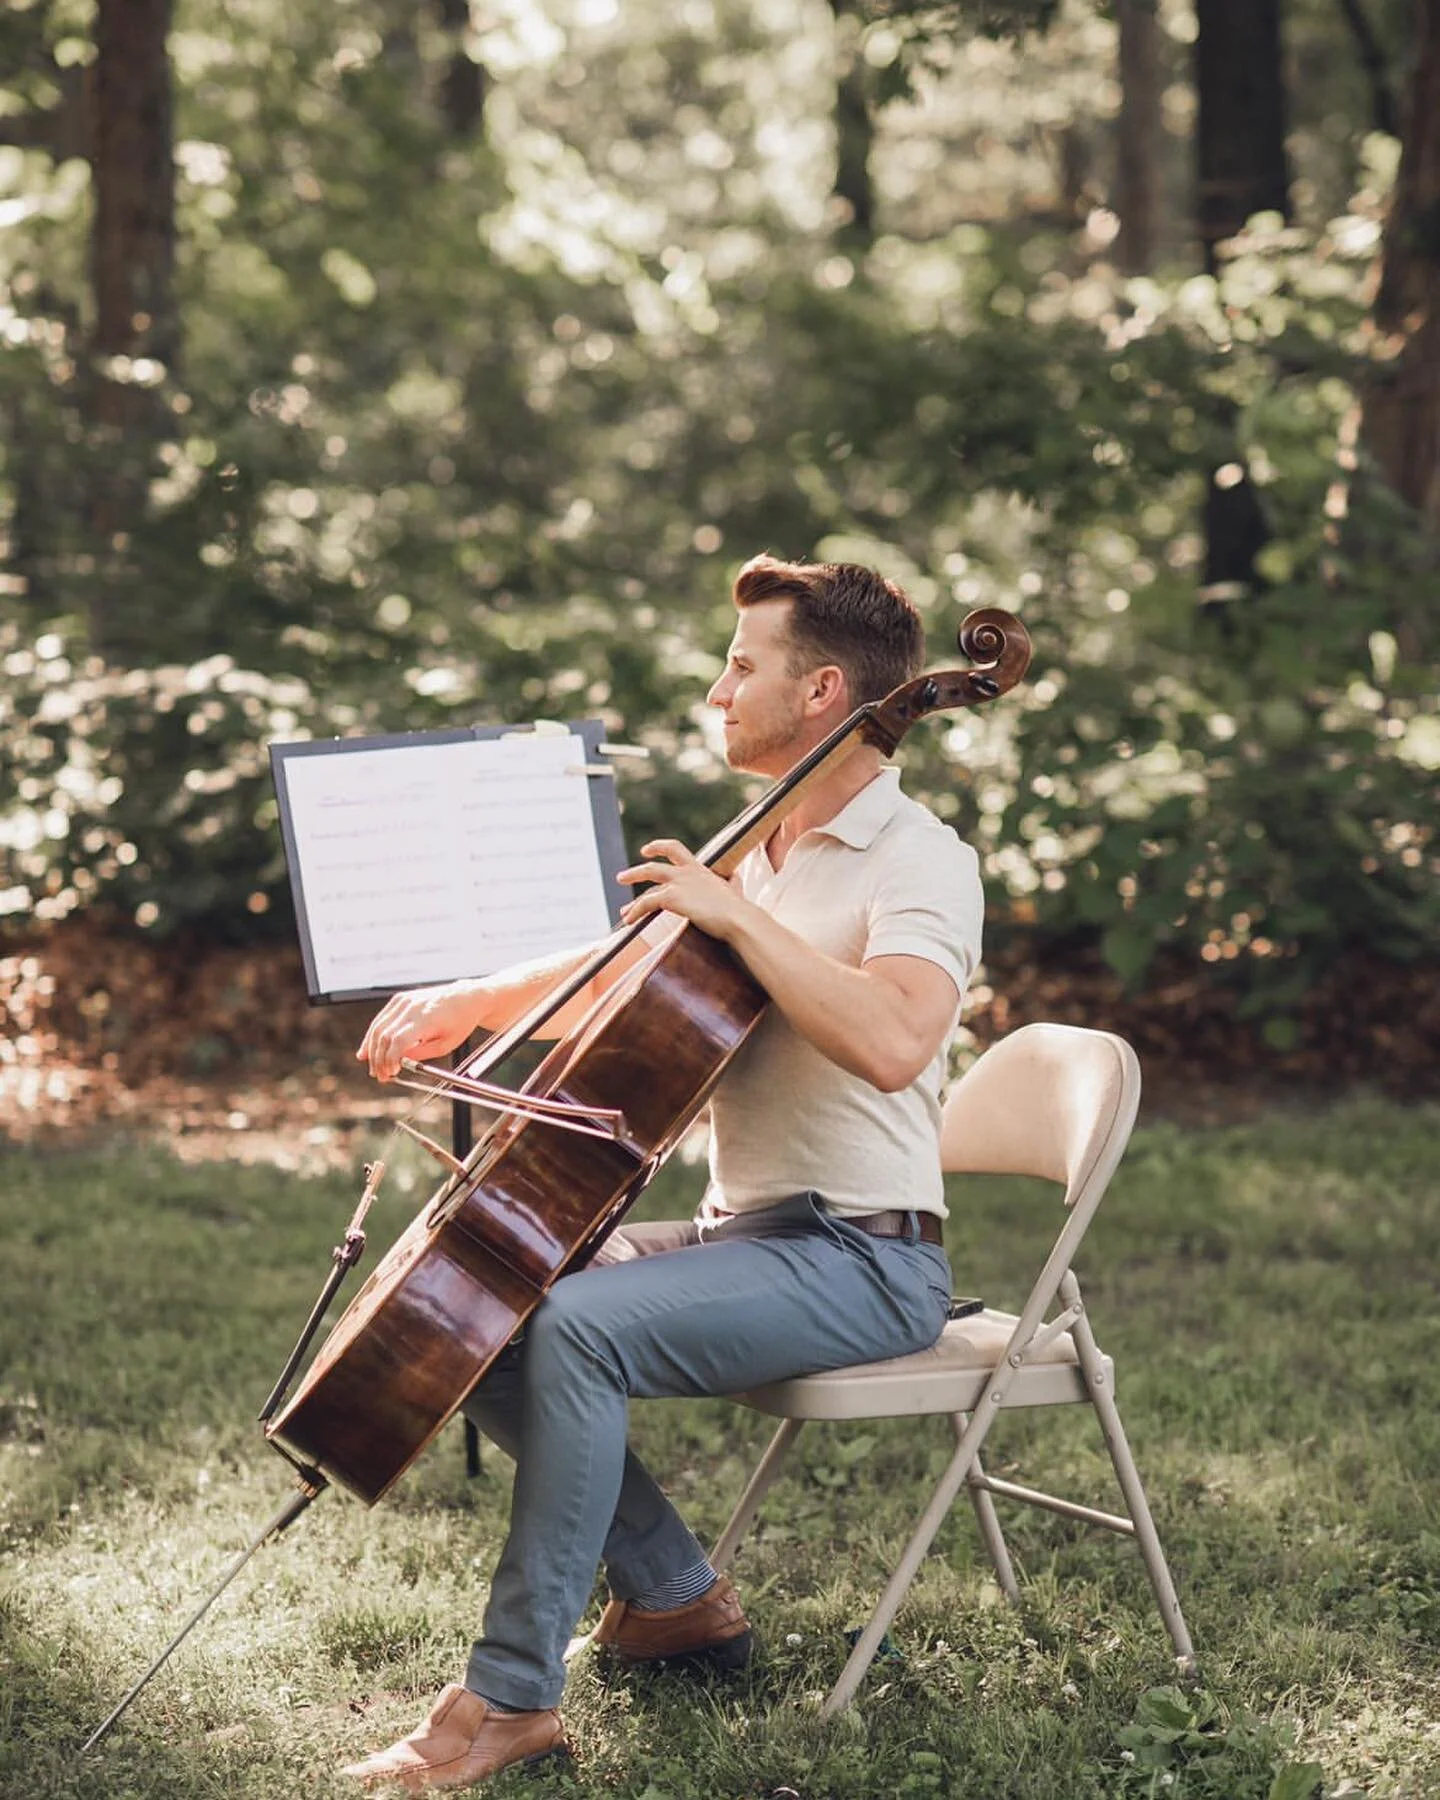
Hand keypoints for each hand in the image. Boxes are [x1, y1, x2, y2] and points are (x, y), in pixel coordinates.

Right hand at [357, 983, 483, 1081]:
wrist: (466, 998)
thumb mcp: (446, 1045)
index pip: (398, 1041)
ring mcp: (404, 1000)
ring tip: (373, 1068)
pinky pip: (381, 1019)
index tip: (390, 1073)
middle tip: (381, 1076)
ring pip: (378, 1027)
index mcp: (426, 1019)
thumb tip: (399, 1061)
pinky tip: (367, 1050)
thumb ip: (421, 1054)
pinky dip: (372, 1036)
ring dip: (372, 1050)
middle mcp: (412, 1007)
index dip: (390, 1059)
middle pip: (384, 1035)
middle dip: (379, 1059)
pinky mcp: (400, 999)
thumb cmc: (460, 1022)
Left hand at [617, 839, 743, 939]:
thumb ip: (732, 883)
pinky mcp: (672, 897)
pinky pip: (646, 902)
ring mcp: (678, 883)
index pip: (676, 851)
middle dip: (636, 872)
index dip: (660, 847)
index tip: (646, 849)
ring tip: (622, 911)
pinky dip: (636, 912)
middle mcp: (687, 872)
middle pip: (654, 866)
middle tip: (621, 877)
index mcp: (700, 870)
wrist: (737, 918)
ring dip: (631, 896)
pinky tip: (630, 921)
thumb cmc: (738, 910)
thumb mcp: (735, 890)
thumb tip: (736, 878)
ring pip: (646, 882)